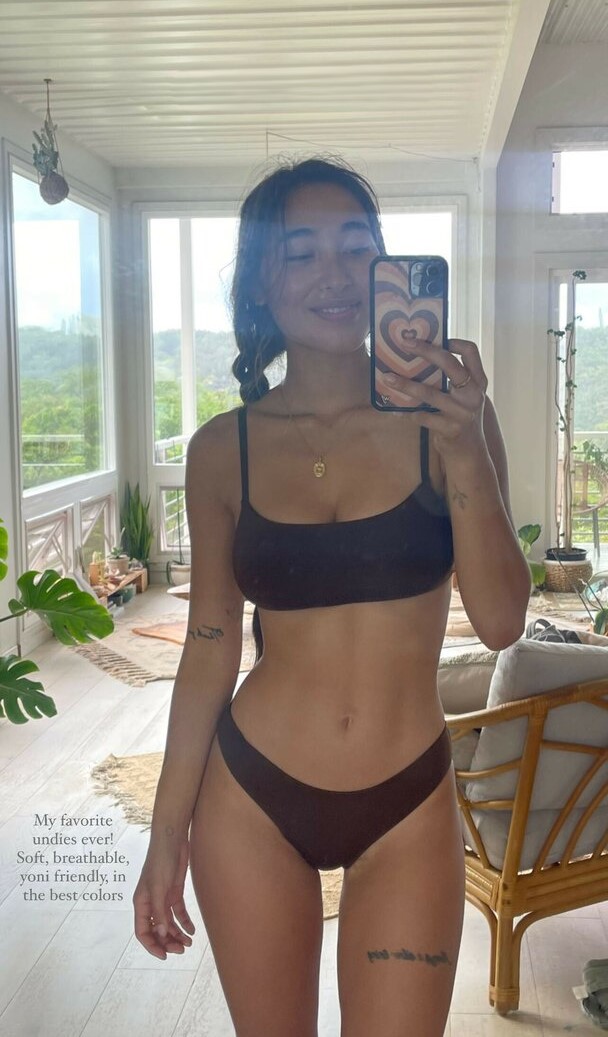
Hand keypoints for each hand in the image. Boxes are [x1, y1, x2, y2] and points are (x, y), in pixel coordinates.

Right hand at [133, 837, 194, 959]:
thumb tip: (161, 935)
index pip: (143, 932)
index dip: (152, 946)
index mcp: (141, 904)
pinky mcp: (174, 892)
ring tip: (189, 943)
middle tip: (182, 950)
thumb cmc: (161, 861)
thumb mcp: (159, 887)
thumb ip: (160, 911)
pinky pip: (178, 913)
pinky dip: (184, 923)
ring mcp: (163, 898)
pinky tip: (192, 930)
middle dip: (167, 942)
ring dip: (177, 935)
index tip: (164, 956)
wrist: (173, 839)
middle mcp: (151, 903)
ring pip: (168, 924)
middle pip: (157, 930)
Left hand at [377, 338, 487, 457]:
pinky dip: (406, 412)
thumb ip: (452, 379)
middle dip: (426, 351)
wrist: (469, 452)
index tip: (435, 336)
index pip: (471, 352)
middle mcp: (473, 394)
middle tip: (405, 343)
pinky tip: (394, 410)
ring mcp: (462, 412)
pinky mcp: (450, 429)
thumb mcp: (464, 396)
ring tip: (387, 377)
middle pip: (450, 364)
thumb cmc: (461, 418)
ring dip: (405, 384)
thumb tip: (422, 357)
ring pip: (430, 392)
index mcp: (478, 381)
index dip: (453, 341)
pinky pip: (422, 416)